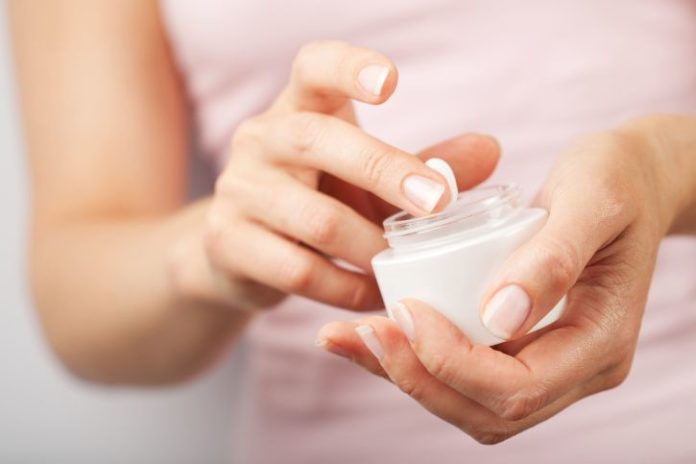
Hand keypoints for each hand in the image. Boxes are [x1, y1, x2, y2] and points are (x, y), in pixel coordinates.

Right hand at [170, 41, 499, 311]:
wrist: (238, 249)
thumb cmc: (317, 198)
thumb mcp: (366, 177)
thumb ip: (422, 164)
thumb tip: (490, 150)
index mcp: (297, 108)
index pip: (313, 67)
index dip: (348, 66)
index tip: (392, 83)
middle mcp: (260, 140)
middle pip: (317, 140)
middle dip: (384, 171)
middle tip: (438, 202)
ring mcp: (238, 191)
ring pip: (315, 220)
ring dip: (372, 248)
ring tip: (408, 266)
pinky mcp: (228, 243)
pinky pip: (299, 272)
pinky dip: (347, 289)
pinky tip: (375, 294)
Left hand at [317, 123, 683, 442]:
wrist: (632, 180)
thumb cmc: (618, 179)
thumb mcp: (593, 199)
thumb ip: (553, 256)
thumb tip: (500, 316)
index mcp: (600, 345)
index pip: (518, 388)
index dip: (453, 362)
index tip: (407, 311)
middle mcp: (574, 369)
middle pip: (485, 411)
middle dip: (414, 377)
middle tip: (358, 332)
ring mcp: (546, 362)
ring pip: (465, 401)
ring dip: (403, 375)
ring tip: (346, 337)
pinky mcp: (518, 345)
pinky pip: (461, 372)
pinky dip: (412, 359)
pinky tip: (370, 331)